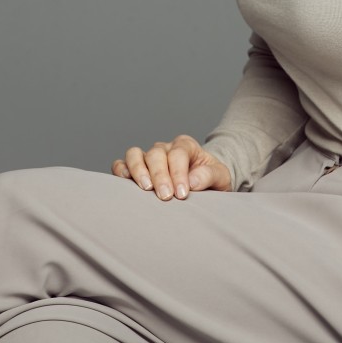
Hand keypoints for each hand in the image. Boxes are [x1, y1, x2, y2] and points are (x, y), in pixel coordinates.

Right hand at [111, 134, 231, 199]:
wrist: (205, 184)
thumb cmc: (211, 180)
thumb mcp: (221, 177)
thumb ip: (210, 175)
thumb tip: (193, 181)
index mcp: (186, 145)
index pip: (178, 154)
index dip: (178, 173)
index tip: (182, 194)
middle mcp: (164, 148)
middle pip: (155, 154)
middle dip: (160, 176)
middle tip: (165, 197)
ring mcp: (148, 156)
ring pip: (134, 154)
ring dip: (138, 171)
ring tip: (145, 189)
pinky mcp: (135, 168)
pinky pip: (121, 164)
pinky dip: (121, 172)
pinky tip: (126, 184)